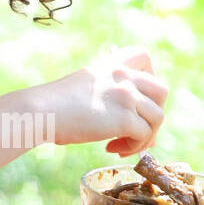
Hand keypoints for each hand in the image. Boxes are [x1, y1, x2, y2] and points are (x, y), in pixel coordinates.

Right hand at [26, 43, 168, 157]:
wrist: (42, 110)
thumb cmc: (56, 104)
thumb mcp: (86, 85)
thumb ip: (110, 93)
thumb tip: (136, 126)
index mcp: (113, 64)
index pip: (145, 57)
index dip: (149, 78)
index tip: (135, 97)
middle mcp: (124, 76)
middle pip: (161, 91)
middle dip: (153, 112)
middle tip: (135, 129)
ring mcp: (127, 96)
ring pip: (158, 117)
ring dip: (144, 135)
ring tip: (122, 144)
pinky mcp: (125, 118)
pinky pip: (144, 136)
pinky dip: (133, 147)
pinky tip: (112, 148)